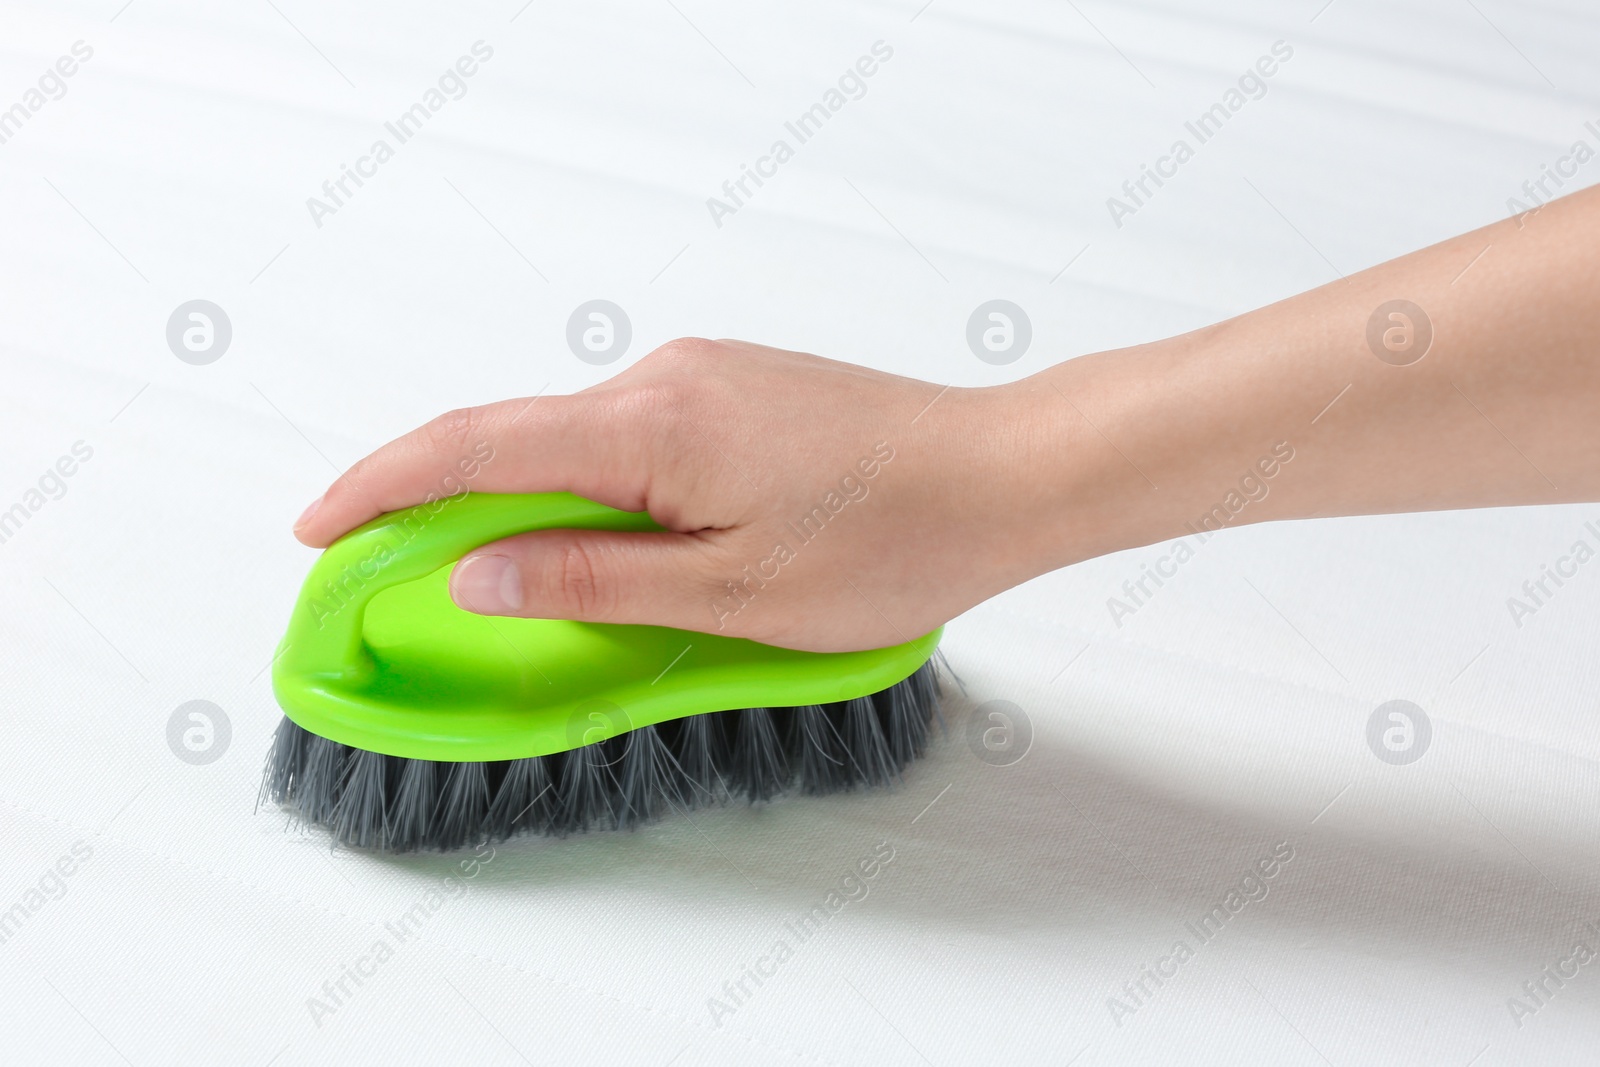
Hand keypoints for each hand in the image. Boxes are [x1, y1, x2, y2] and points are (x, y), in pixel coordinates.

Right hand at [292, 338, 1062, 651]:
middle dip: (438, 497)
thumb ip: (592, 577)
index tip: (319, 527)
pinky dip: (590, 485)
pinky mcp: (733, 388)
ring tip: (511, 581)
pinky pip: (630, 434)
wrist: (1002, 474)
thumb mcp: (731, 592)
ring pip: (575, 438)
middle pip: (513, 435)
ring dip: (526, 498)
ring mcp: (702, 375)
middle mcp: (665, 377)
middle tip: (390, 566)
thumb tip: (476, 569)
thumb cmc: (891, 542)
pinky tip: (606, 541)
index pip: (476, 447)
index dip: (382, 486)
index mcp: (652, 427)